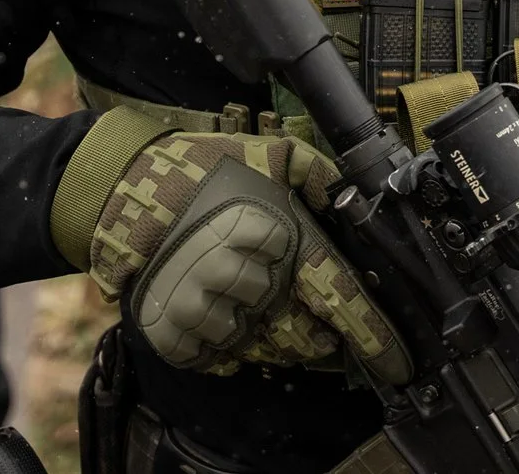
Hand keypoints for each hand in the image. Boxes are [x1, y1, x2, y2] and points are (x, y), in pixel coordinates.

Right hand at [91, 128, 411, 384]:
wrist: (123, 186)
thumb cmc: (201, 169)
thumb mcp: (268, 153)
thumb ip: (316, 170)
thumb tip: (350, 192)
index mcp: (268, 232)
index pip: (331, 291)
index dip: (369, 332)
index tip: (395, 364)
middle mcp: (235, 275)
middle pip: (294, 329)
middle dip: (304, 330)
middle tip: (295, 312)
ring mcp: (198, 306)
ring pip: (250, 342)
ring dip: (250, 325)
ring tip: (230, 287)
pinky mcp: (169, 331)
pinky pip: (211, 358)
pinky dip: (216, 342)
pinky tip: (210, 308)